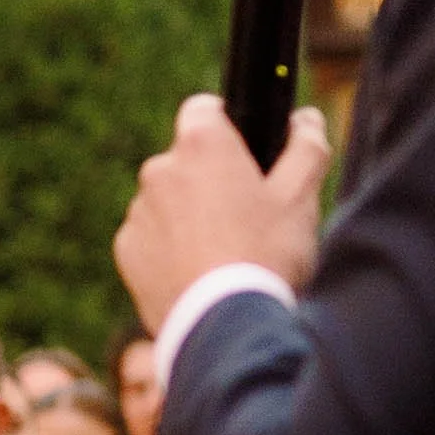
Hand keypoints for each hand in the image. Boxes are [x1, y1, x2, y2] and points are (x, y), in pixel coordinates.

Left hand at [114, 94, 328, 331]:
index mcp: (201, 144)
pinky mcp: (126, 251)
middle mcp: (159, 169)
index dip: (226, 125)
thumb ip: (306, 147)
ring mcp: (139, 211)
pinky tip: (199, 273)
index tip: (244, 151)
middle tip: (245, 215)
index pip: (204, 109)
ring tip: (224, 252)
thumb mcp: (301, 197)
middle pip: (186, 160)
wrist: (223, 326)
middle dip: (210, 177)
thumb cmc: (265, 255)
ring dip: (189, 214)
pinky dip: (169, 248)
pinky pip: (151, 238)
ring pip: (167, 200)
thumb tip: (307, 119)